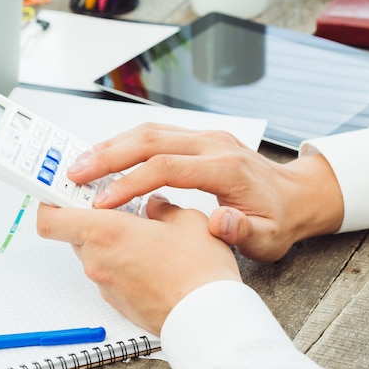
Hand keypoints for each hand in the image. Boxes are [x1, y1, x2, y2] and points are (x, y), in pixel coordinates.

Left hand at [37, 194, 240, 335]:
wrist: (206, 319)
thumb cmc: (197, 273)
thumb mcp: (185, 221)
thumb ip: (162, 207)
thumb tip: (155, 206)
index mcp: (105, 232)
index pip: (50, 218)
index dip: (50, 202)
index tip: (62, 190)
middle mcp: (97, 259)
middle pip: (72, 232)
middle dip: (89, 217)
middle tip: (114, 205)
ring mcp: (104, 283)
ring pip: (92, 252)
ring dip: (107, 241)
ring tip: (141, 234)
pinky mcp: (116, 300)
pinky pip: (108, 273)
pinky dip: (119, 262)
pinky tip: (148, 259)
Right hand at [65, 123, 342, 261]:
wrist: (294, 195)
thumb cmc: (278, 218)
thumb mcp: (268, 238)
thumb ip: (244, 231)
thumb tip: (220, 222)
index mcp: (225, 167)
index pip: (167, 167)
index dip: (130, 182)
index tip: (103, 202)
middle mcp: (211, 144)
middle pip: (149, 139)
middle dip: (107, 155)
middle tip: (74, 173)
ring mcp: (203, 137)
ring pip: (147, 131)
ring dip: (110, 146)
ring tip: (80, 163)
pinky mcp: (195, 138)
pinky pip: (153, 133)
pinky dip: (124, 144)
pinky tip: (105, 158)